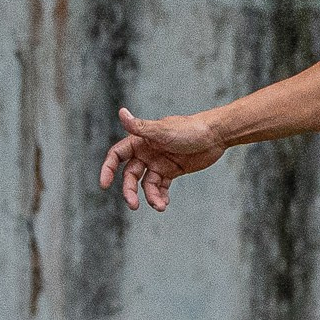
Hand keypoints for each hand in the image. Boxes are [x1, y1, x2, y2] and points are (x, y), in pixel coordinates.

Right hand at [98, 108, 226, 212]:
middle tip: (134, 205)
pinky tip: (164, 204)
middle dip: (130, 190)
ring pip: (146, 184)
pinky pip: (161, 187)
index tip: (104, 184)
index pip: (117, 155)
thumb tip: (121, 113)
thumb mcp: (163, 130)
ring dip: (150, 197)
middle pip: (130, 175)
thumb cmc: (189, 129)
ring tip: (160, 206)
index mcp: (140, 140)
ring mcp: (159, 162)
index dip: (108, 168)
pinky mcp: (171, 171)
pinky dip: (160, 196)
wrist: (215, 135)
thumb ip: (141, 127)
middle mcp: (146, 152)